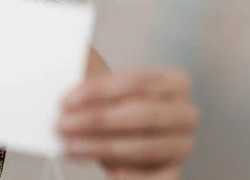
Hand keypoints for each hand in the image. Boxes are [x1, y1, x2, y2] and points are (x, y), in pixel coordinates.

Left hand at [58, 69, 197, 178]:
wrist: (126, 125)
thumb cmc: (116, 101)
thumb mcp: (107, 85)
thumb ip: (93, 81)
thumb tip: (64, 82)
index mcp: (175, 82)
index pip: (136, 81)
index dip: (98, 91)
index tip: (67, 100)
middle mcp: (185, 113)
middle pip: (141, 114)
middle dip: (98, 120)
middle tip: (64, 124)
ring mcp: (182, 143)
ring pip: (144, 146)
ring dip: (102, 147)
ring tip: (71, 147)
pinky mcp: (174, 169)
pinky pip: (159, 178)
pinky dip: (135, 177)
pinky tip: (112, 175)